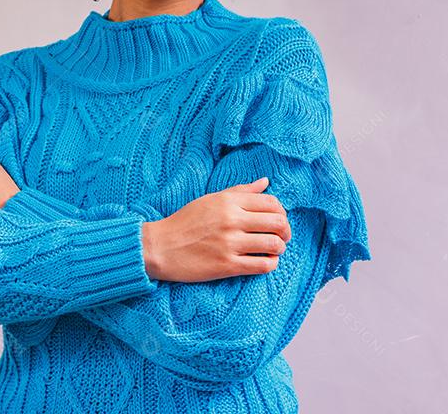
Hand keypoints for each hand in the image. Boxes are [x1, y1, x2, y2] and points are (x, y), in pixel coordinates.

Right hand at [141, 176, 291, 281]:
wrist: (161, 246)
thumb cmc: (185, 221)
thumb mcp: (211, 199)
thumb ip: (240, 191)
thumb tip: (265, 182)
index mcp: (229, 201)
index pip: (272, 203)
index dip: (282, 212)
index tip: (277, 220)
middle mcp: (232, 220)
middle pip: (278, 223)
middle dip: (286, 231)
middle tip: (282, 237)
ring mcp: (230, 243)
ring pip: (274, 245)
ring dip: (279, 248)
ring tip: (273, 250)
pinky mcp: (227, 265)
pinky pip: (263, 265)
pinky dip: (271, 264)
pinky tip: (265, 261)